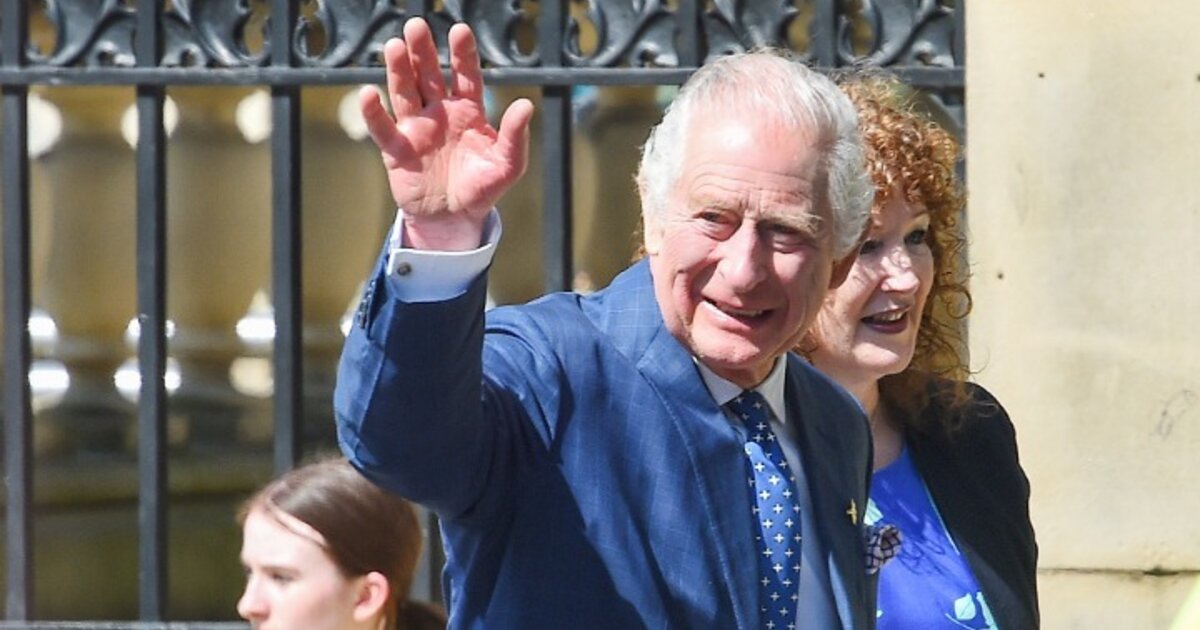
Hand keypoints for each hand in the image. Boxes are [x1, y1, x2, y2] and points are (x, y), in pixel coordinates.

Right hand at [361, 18, 532, 249]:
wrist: (454, 219)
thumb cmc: (482, 189)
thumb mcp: (507, 165)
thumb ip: (515, 136)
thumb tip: (526, 105)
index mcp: (468, 111)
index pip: (464, 75)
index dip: (462, 54)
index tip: (460, 31)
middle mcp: (439, 113)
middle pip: (428, 75)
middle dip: (423, 51)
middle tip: (417, 25)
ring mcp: (416, 128)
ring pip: (404, 92)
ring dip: (398, 69)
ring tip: (394, 46)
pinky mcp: (396, 149)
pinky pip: (383, 128)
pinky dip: (374, 112)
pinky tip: (369, 93)